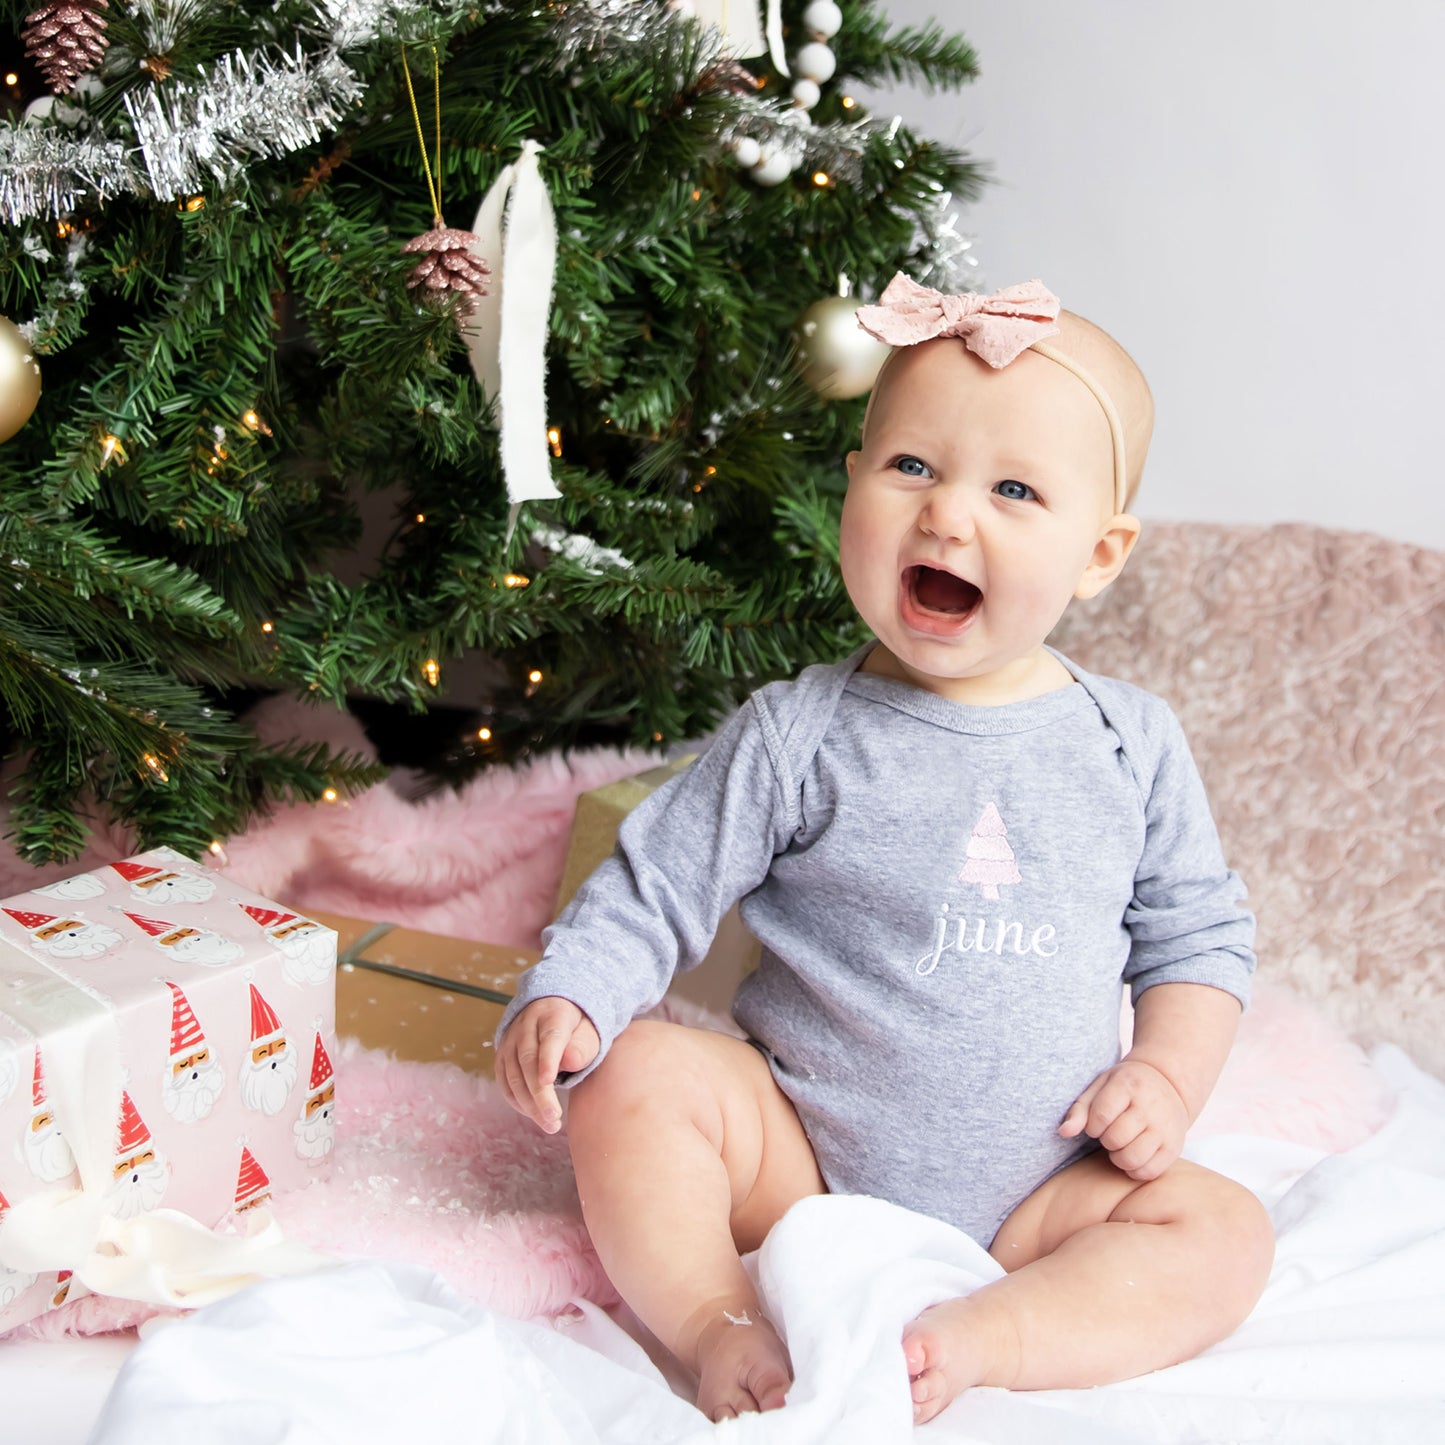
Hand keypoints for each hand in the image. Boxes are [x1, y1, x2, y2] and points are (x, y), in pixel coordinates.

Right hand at [495, 997, 600, 1134]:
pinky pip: (504, 1082)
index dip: (548, 1059)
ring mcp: (510, 1041)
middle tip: (555, 1118)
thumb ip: (584, 1046)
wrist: (550, 1011)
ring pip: (513, 1075)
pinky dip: (517, 1101)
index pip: (550, 1038)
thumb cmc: (575, 1028)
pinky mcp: (501, 1056)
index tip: (549, 1081)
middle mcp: (526, 1025)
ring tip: (550, 1124)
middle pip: (528, 1061)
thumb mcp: (588, 1031)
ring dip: (529, 1104)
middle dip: (540, 1093)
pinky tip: (534, 1114)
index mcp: (552, 1015)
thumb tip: (570, 1062)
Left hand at [1059, 1058, 1188, 1181]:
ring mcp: (1165, 1128)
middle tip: (1110, 1132)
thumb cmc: (1125, 1087)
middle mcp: (1150, 1106)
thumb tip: (1063, 1132)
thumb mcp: (1099, 1087)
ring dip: (1118, 1157)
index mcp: (1128, 1085)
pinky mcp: (1174, 1147)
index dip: (1092, 1125)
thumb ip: (1079, 1109)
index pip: (1100, 1115)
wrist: (1167, 1084)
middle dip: (1105, 1140)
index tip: (1097, 1123)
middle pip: (1115, 1139)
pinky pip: (1148, 1172)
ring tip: (1120, 1145)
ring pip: (1131, 1158)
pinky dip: (1134, 1170)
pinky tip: (1132, 1155)